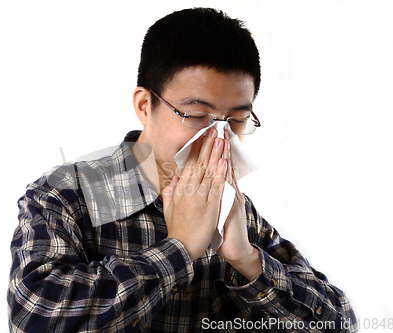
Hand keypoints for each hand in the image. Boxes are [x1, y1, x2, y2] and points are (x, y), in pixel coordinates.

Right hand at [162, 128, 227, 260]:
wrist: (181, 248)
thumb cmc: (176, 230)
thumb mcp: (168, 209)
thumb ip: (171, 192)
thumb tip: (174, 179)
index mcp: (180, 190)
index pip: (188, 165)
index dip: (196, 150)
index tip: (201, 137)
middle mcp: (189, 190)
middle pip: (199, 163)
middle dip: (206, 146)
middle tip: (213, 130)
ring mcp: (199, 197)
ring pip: (208, 171)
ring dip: (215, 154)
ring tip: (220, 139)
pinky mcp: (210, 206)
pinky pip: (216, 186)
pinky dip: (220, 173)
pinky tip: (223, 161)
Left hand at [217, 131, 261, 280]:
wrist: (235, 248)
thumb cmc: (221, 232)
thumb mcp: (212, 212)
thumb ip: (204, 198)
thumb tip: (190, 186)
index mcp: (220, 193)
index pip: (214, 170)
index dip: (211, 154)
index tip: (207, 139)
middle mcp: (228, 192)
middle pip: (222, 166)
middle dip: (218, 149)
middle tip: (216, 131)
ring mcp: (232, 197)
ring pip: (227, 172)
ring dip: (224, 155)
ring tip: (222, 138)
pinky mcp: (234, 205)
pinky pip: (230, 186)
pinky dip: (227, 173)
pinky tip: (225, 161)